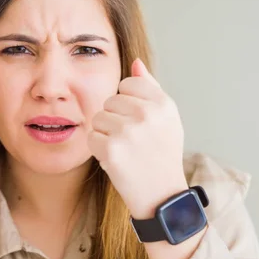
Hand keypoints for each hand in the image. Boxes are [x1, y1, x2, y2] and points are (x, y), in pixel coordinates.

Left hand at [88, 59, 187, 219]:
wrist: (161, 196)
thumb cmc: (162, 154)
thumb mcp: (167, 118)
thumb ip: (150, 88)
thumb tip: (135, 62)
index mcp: (163, 103)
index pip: (128, 83)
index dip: (127, 102)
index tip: (137, 121)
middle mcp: (147, 114)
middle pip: (110, 100)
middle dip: (115, 118)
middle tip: (132, 140)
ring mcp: (128, 131)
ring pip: (98, 118)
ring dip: (105, 134)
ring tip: (124, 149)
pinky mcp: (111, 149)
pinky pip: (91, 137)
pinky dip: (98, 150)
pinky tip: (116, 160)